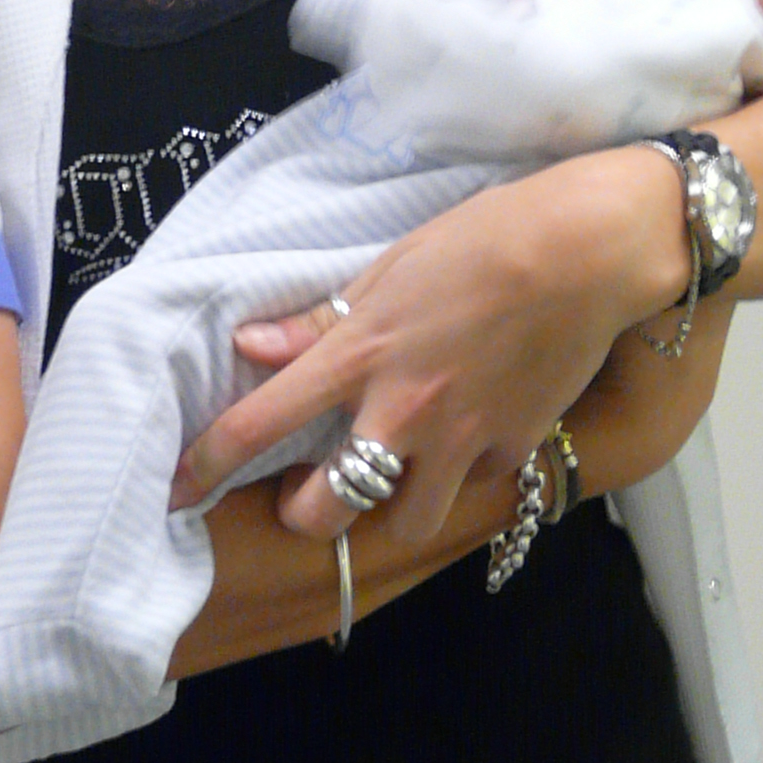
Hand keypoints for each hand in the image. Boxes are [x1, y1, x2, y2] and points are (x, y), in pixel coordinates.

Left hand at [169, 150, 691, 547]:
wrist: (587, 252)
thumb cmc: (485, 240)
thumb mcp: (389, 267)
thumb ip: (319, 321)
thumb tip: (251, 349)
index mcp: (359, 354)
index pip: (260, 424)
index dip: (207, 465)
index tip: (175, 491)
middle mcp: (401, 411)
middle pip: (326, 511)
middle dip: (305, 512)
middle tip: (309, 487)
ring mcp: (460, 441)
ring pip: (400, 522)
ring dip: (385, 508)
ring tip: (390, 475)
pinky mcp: (512, 451)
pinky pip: (472, 491)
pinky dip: (461, 477)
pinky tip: (467, 440)